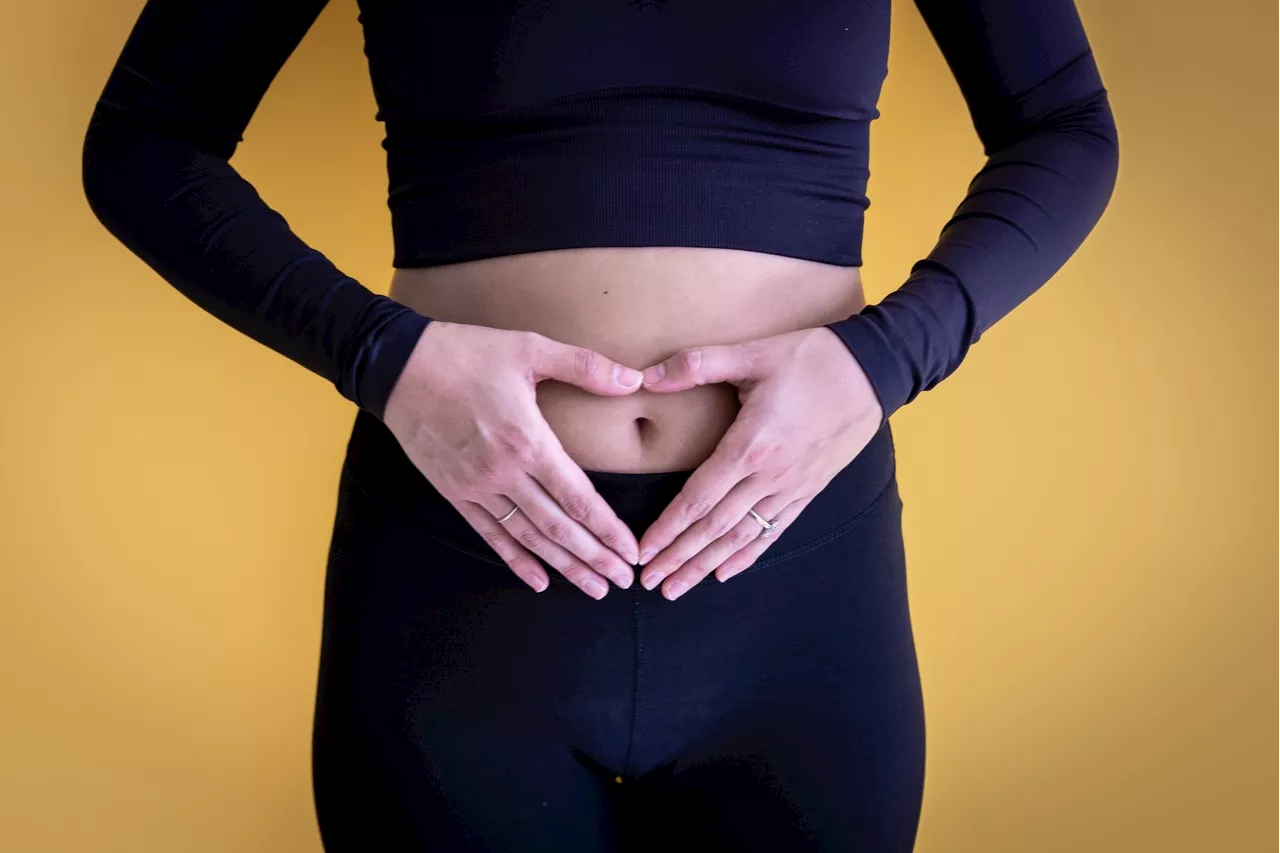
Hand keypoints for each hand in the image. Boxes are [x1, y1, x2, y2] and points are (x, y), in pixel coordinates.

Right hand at [382, 320, 646, 597]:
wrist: (398, 366)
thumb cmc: (467, 353)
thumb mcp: (530, 348)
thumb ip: (586, 366)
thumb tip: (634, 379)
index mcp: (528, 441)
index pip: (579, 498)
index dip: (608, 529)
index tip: (631, 551)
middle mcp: (504, 472)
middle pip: (558, 527)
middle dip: (595, 557)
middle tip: (623, 581)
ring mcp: (476, 486)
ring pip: (528, 537)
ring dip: (564, 565)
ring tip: (594, 587)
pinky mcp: (454, 492)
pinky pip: (490, 534)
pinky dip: (516, 560)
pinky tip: (540, 580)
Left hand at [634, 327, 883, 599]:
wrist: (872, 372)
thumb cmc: (810, 358)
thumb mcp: (752, 353)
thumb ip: (697, 364)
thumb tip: (647, 377)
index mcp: (751, 445)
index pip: (699, 499)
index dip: (668, 528)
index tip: (644, 552)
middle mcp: (770, 476)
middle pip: (715, 527)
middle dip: (679, 557)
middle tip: (650, 582)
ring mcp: (792, 487)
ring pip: (741, 537)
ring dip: (706, 564)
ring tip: (677, 589)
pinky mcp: (809, 490)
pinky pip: (774, 531)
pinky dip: (747, 555)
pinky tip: (725, 573)